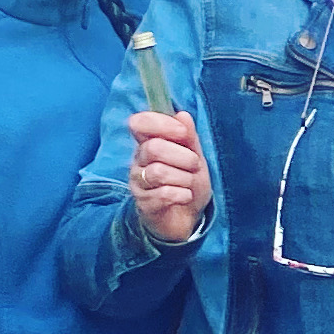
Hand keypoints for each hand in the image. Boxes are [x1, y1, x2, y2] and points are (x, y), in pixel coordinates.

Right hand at [126, 108, 211, 245]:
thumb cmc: (186, 183)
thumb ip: (189, 138)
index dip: (161, 124)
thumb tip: (182, 115)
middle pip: (154, 148)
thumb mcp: (194, 158)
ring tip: (188, 184)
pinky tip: (184, 197)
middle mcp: (138, 161)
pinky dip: (182, 195)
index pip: (139, 123)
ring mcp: (138, 183)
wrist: (185, 218)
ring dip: (184, 179)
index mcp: (148, 144)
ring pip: (158, 172)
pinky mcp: (144, 204)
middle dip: (183, 157)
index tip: (183, 133)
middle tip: (193, 166)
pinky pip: (164, 194)